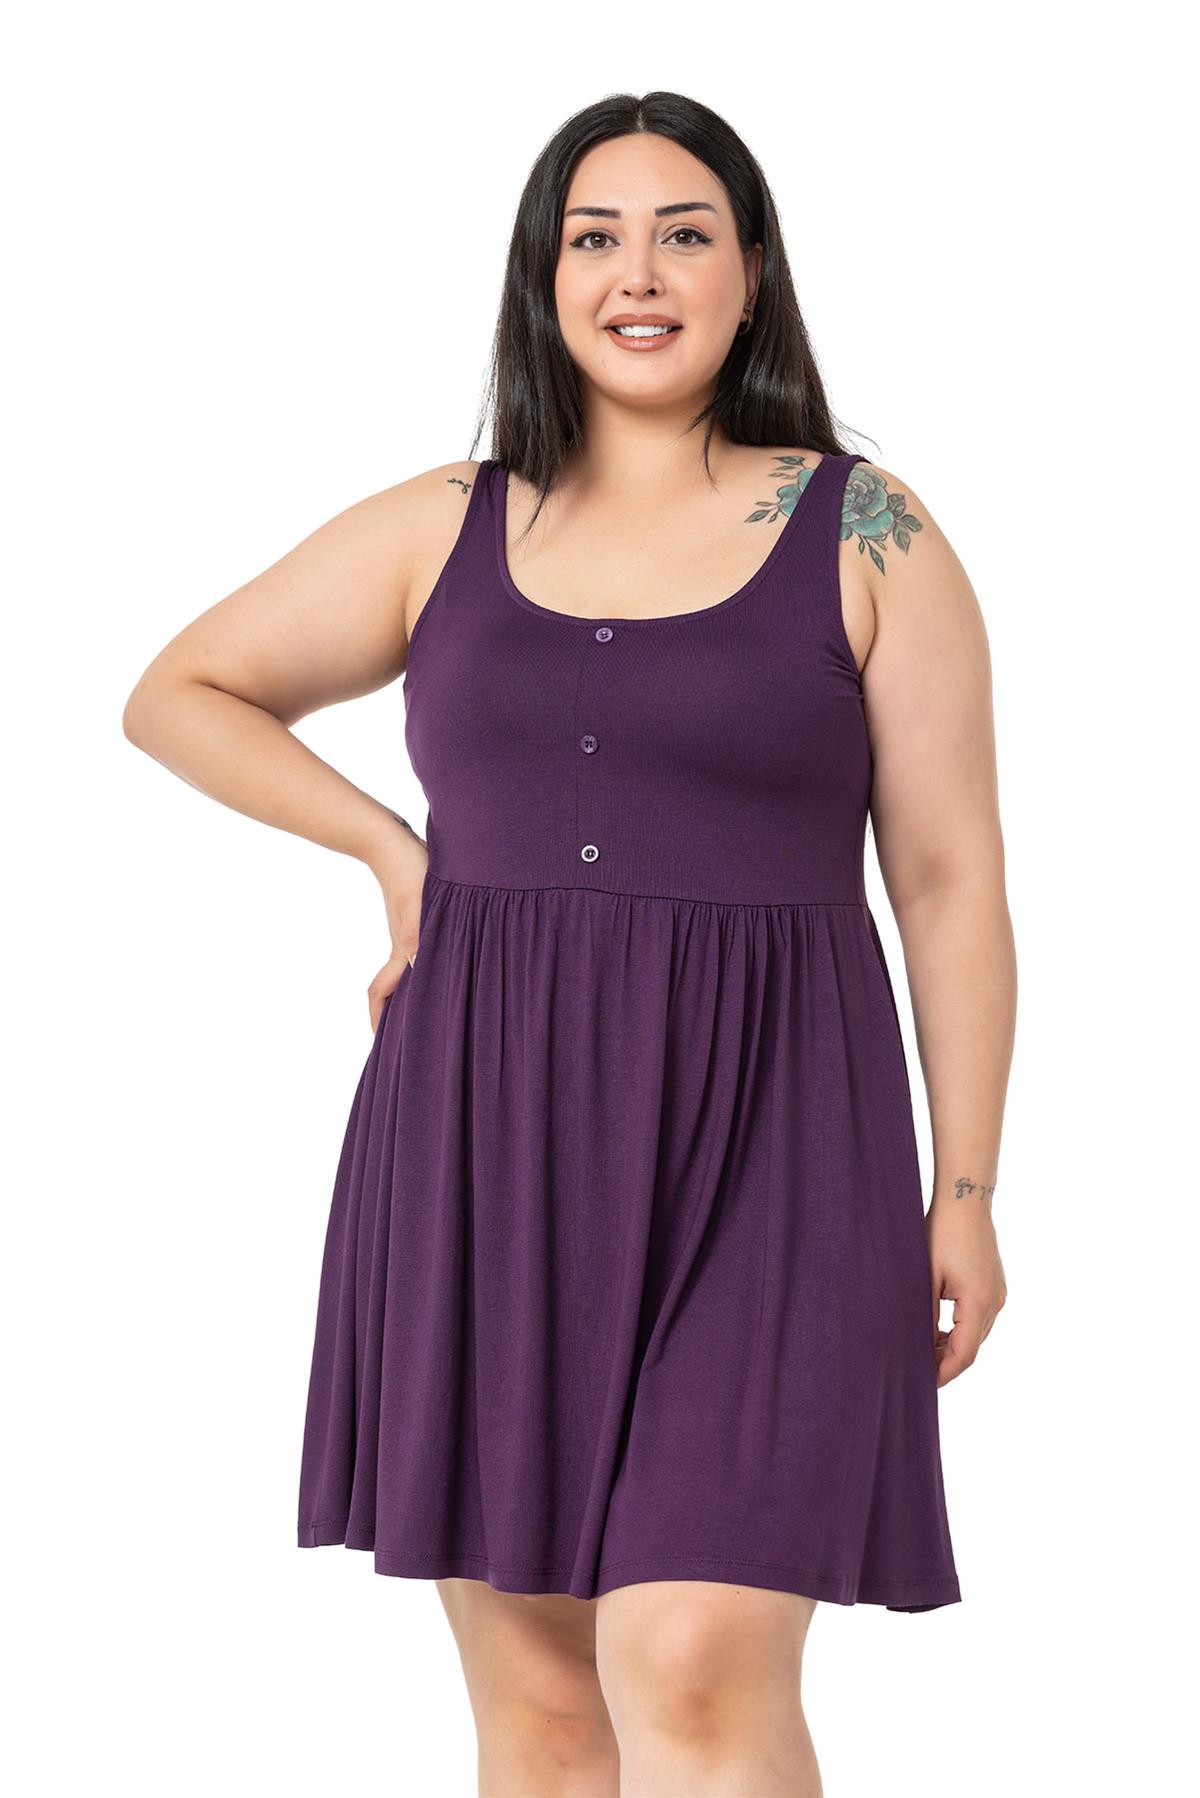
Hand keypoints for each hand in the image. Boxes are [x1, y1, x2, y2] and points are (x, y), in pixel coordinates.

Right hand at [365, 819, 428, 1033]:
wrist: (391, 840)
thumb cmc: (409, 867)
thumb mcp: (419, 900)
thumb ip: (416, 932)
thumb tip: (416, 965)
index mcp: (403, 947)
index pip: (382, 991)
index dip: (379, 1019)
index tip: (380, 1043)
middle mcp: (403, 945)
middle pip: (392, 988)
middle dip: (395, 1014)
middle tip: (406, 1038)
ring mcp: (407, 933)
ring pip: (405, 972)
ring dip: (409, 993)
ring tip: (424, 1012)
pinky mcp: (414, 920)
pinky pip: (416, 954)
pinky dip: (422, 969)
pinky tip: (438, 969)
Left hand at [927, 1196, 1007, 1386]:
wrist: (965, 1200)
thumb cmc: (941, 1233)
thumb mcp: (926, 1276)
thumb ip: (924, 1314)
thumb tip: (918, 1344)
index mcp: (978, 1302)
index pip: (964, 1354)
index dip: (944, 1373)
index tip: (923, 1384)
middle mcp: (994, 1301)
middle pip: (972, 1348)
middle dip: (946, 1362)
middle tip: (916, 1371)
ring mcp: (998, 1294)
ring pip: (976, 1334)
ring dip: (953, 1346)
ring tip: (923, 1351)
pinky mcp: (994, 1285)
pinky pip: (979, 1318)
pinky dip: (960, 1330)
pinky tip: (938, 1330)